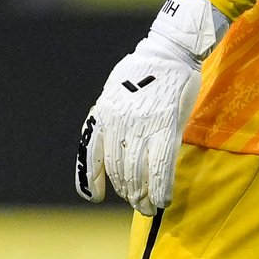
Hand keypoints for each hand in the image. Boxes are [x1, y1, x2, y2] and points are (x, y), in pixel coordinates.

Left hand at [76, 0, 229, 215]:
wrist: (168, 52)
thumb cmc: (142, 77)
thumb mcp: (116, 96)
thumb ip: (112, 123)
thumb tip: (115, 156)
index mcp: (102, 113)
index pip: (90, 154)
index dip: (90, 180)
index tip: (94, 197)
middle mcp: (118, 121)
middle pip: (117, 168)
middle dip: (126, 190)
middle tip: (136, 202)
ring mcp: (142, 124)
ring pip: (137, 172)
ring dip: (141, 195)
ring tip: (148, 206)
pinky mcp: (167, 126)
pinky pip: (161, 167)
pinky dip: (160, 188)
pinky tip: (162, 200)